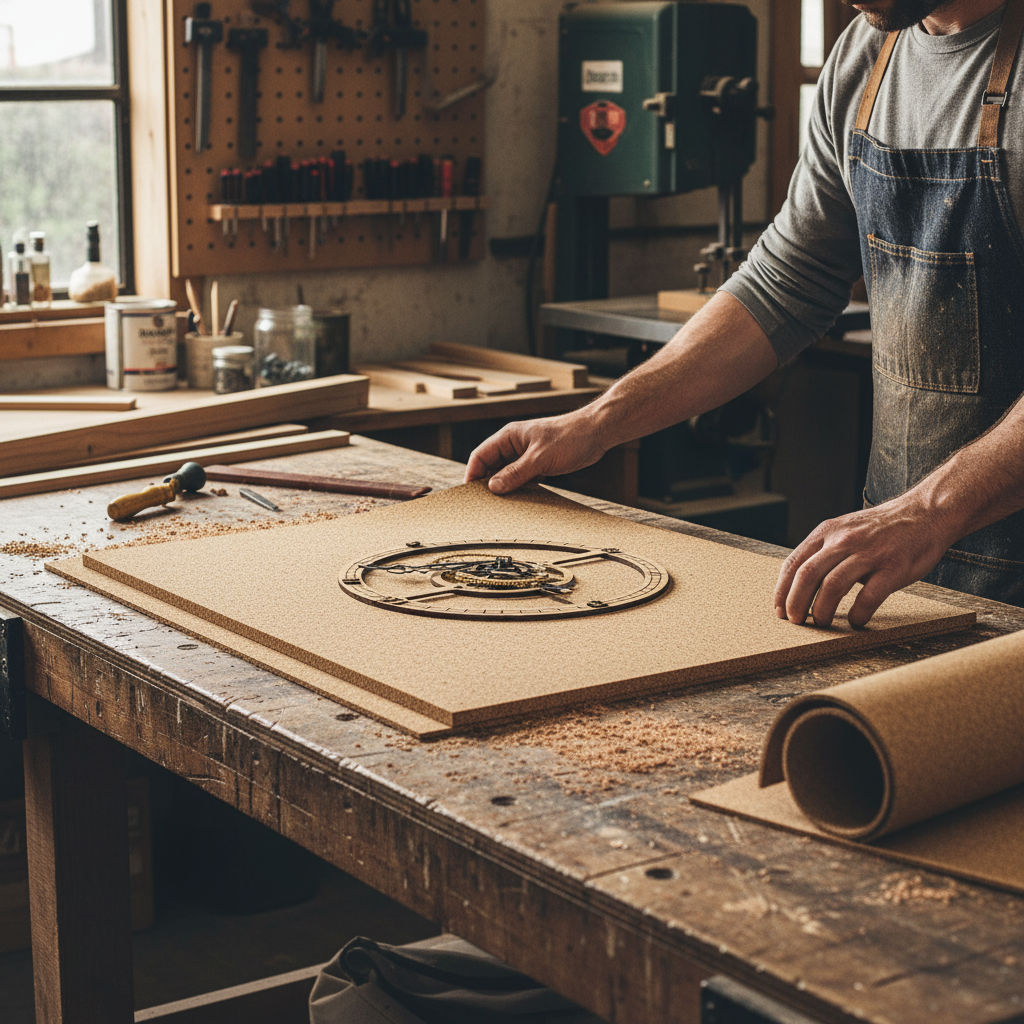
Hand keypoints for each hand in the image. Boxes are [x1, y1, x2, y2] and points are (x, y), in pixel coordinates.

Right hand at [464, 413, 607, 492]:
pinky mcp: (538, 463)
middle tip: (485, 504)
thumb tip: (493, 487)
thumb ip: (515, 473)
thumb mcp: (539, 458)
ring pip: (506, 473)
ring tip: (501, 505)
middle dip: (487, 483)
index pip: (480, 455)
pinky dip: (518, 488)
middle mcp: (514, 445)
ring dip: (504, 487)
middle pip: (491, 466)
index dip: (472, 474)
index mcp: (509, 437)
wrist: (596, 432)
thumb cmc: (569, 437)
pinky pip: (521, 477)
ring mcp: (526, 454)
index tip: (469, 494)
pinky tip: (520, 500)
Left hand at [774, 495, 956, 627]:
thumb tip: (798, 584)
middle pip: (806, 575)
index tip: (779, 610)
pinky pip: (869, 597)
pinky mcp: (893, 567)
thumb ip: (823, 551)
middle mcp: (843, 540)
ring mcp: (868, 553)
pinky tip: (855, 621)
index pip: (793, 563)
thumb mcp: (844, 529)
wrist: (926, 513)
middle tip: (795, 621)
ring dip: (821, 610)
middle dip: (795, 603)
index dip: (782, 590)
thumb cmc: (881, 529)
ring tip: (821, 623)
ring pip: (832, 586)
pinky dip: (858, 614)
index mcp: (827, 532)